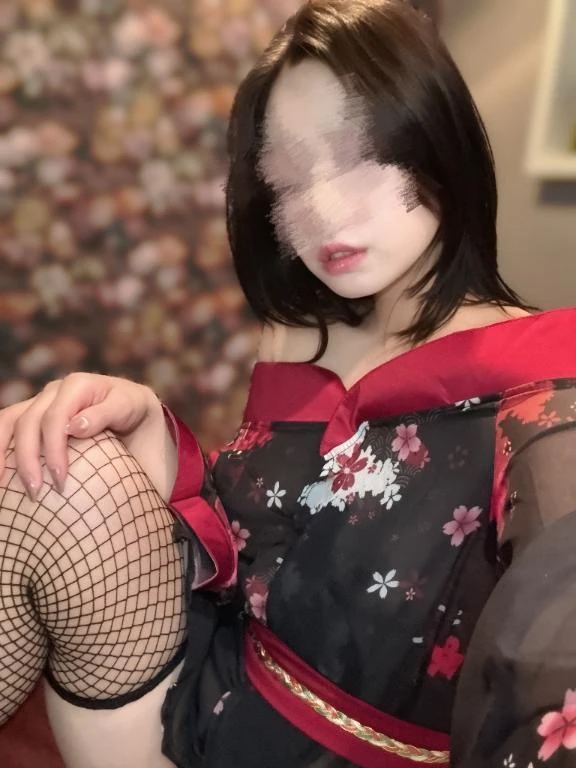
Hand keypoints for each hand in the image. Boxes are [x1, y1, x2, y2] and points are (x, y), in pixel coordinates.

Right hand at [0, 373, 160, 499]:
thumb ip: (107, 413)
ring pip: (9, 422)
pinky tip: (1, 476)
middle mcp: (54, 391)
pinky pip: (7, 428)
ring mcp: (40, 403)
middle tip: (36, 492)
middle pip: (28, 422)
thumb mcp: (132, 407)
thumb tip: (74, 426)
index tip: (60, 479)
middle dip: (27, 458)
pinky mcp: (32, 418)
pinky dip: (0, 449)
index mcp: (78, 385)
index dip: (53, 449)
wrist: (136, 416)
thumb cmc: (135, 414)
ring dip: (3, 453)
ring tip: (3, 485)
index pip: (55, 418)